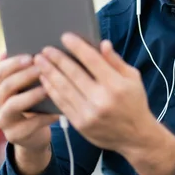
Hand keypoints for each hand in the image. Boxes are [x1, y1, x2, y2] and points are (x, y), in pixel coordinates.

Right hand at [0, 51, 58, 153]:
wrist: (34, 134)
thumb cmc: (35, 103)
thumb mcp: (29, 86)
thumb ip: (29, 70)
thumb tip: (37, 49)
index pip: (0, 71)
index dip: (14, 63)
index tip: (31, 56)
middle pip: (6, 86)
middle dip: (24, 76)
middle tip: (42, 68)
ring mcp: (2, 120)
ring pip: (13, 105)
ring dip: (31, 95)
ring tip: (47, 89)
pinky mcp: (13, 135)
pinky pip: (29, 125)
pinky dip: (44, 117)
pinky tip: (57, 112)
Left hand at [34, 33, 156, 154]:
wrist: (135, 137)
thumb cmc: (134, 103)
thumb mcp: (133, 78)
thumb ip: (116, 61)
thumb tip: (103, 44)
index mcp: (116, 85)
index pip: (92, 60)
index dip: (77, 47)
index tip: (65, 37)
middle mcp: (101, 99)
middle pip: (73, 74)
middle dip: (57, 59)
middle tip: (45, 49)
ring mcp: (89, 113)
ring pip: (64, 89)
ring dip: (49, 73)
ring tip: (40, 62)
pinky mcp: (80, 124)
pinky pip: (62, 104)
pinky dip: (52, 90)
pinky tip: (45, 80)